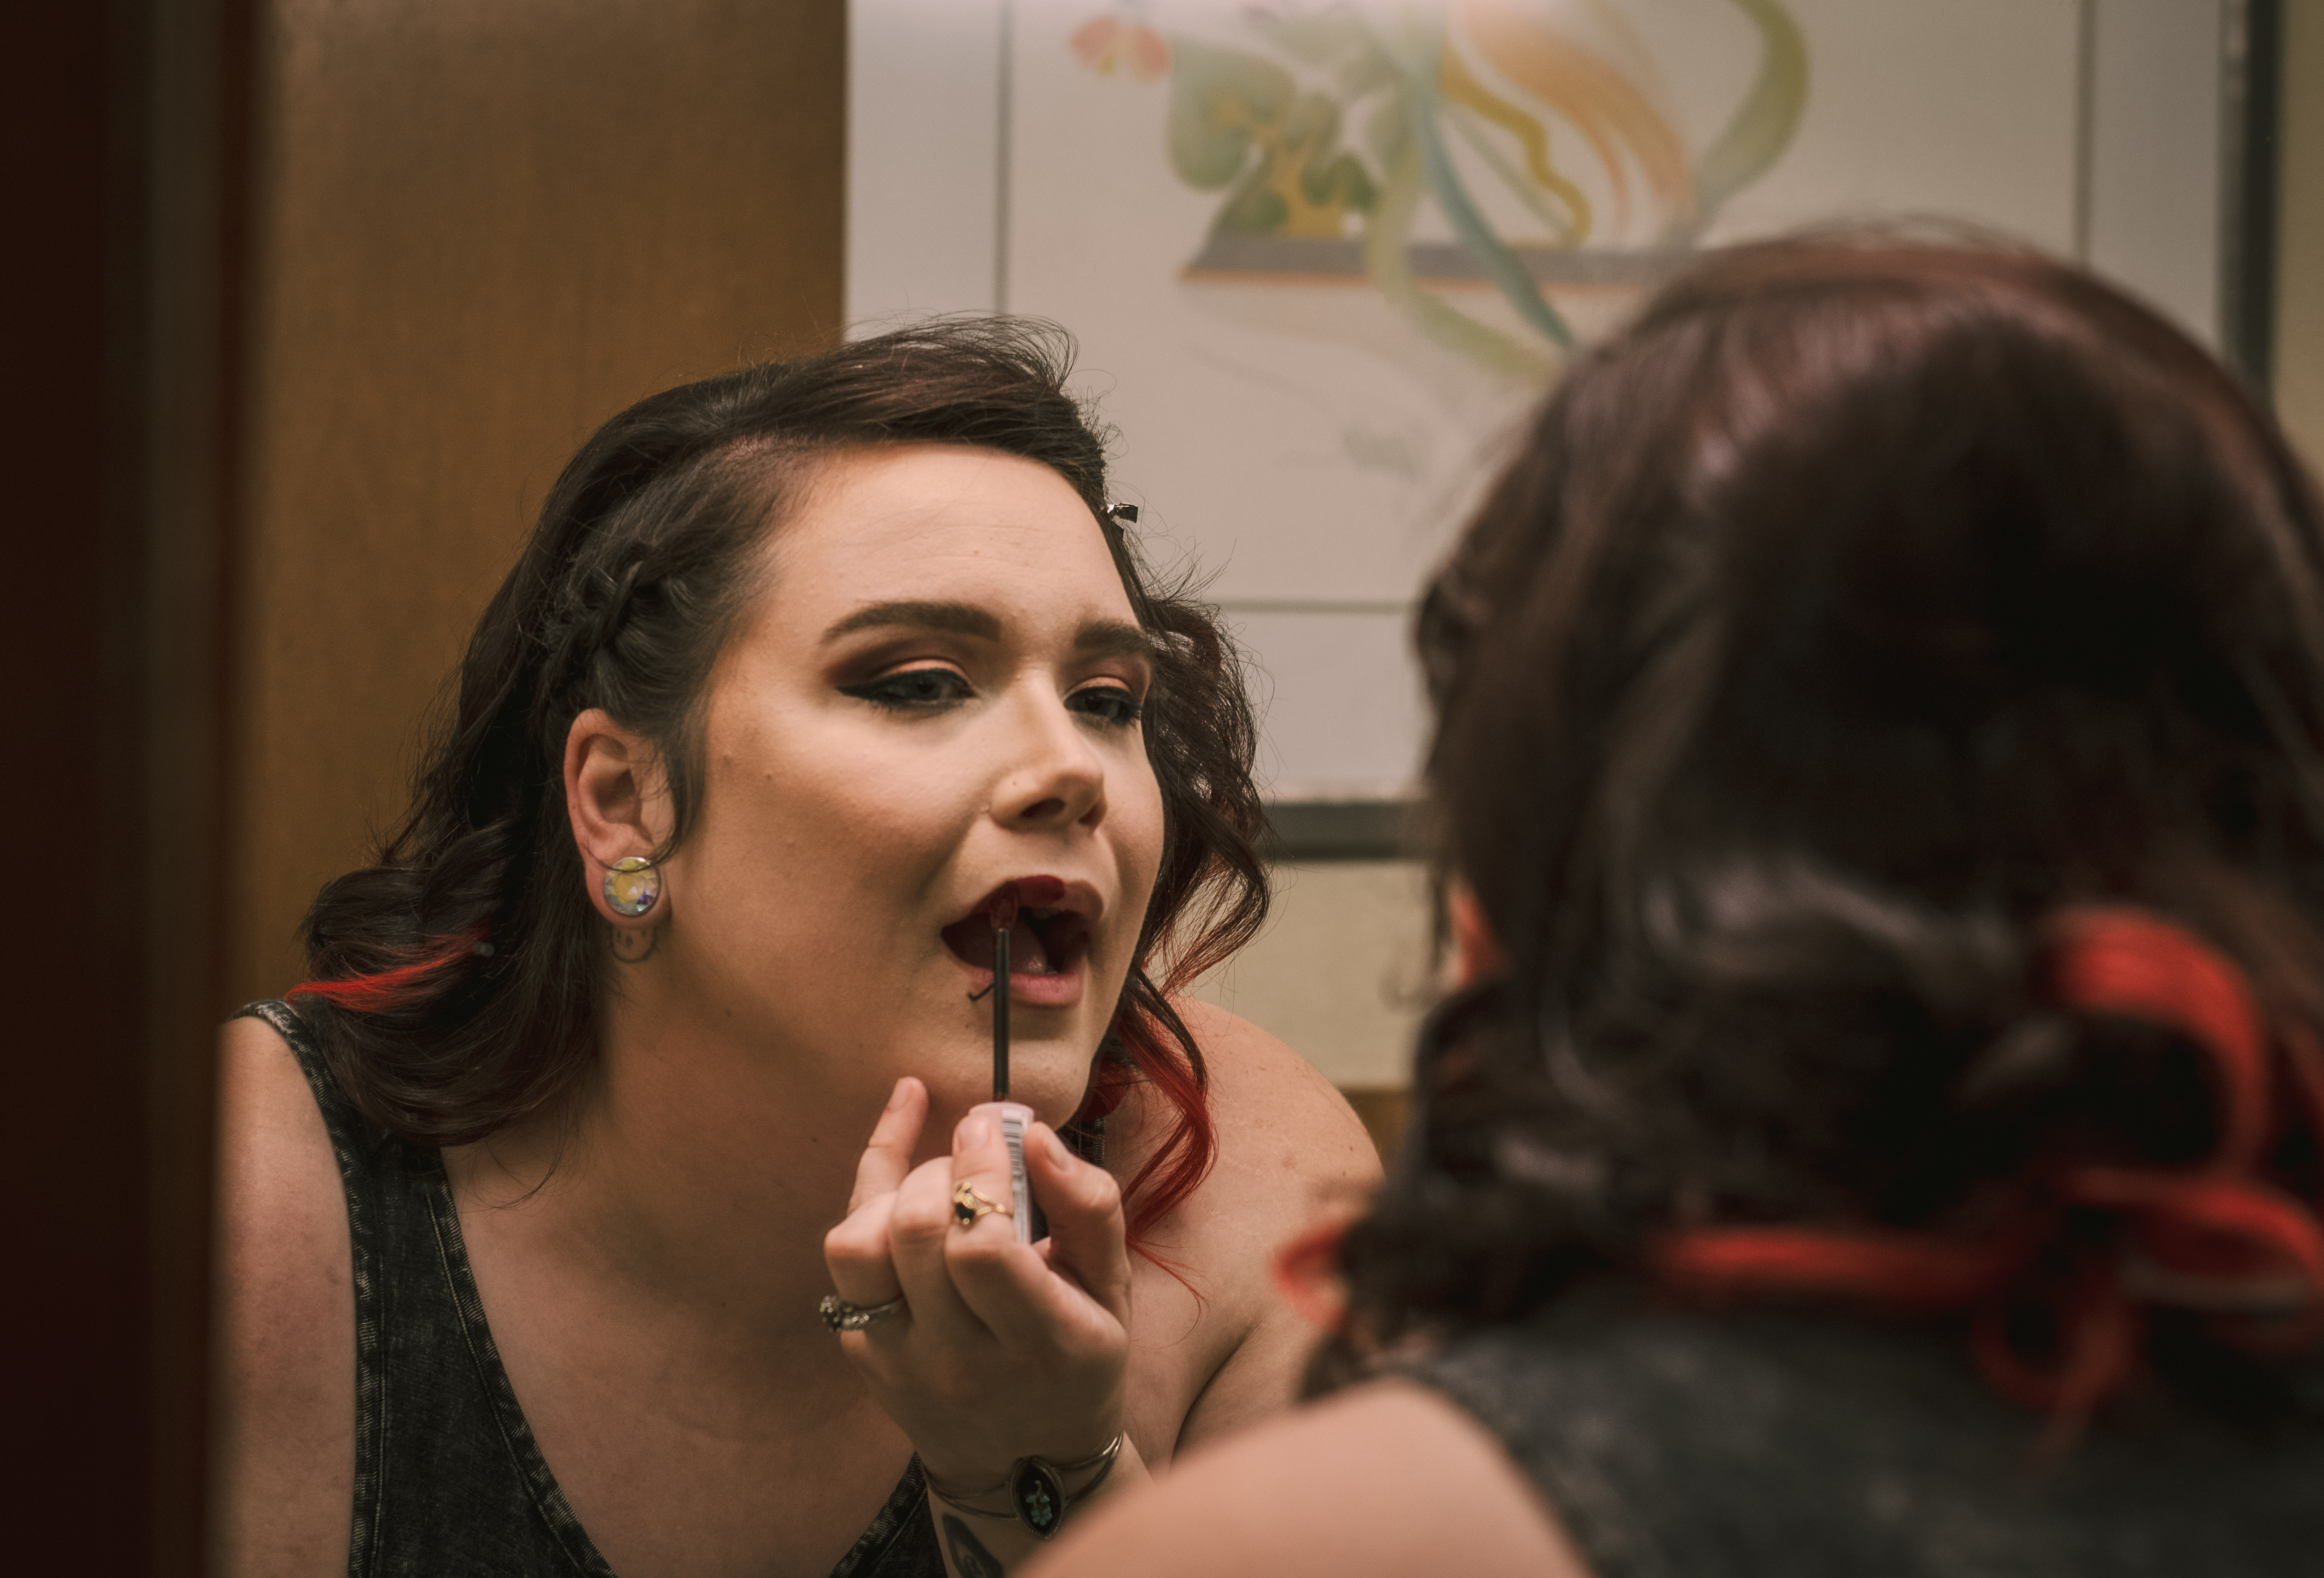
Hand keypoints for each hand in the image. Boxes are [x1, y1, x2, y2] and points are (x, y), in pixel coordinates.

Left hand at [823, 1078, 1132, 1486]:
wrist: (1023, 1459)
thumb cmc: (1078, 1357)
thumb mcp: (1113, 1290)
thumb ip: (1089, 1207)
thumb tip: (1036, 1136)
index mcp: (1038, 1344)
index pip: (981, 1247)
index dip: (980, 1171)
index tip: (991, 1126)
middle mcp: (958, 1361)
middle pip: (915, 1234)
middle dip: (941, 1167)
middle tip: (974, 1150)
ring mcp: (899, 1361)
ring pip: (855, 1246)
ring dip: (893, 1187)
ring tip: (936, 1178)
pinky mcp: (862, 1351)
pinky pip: (844, 1258)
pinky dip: (867, 1193)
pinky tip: (898, 1149)